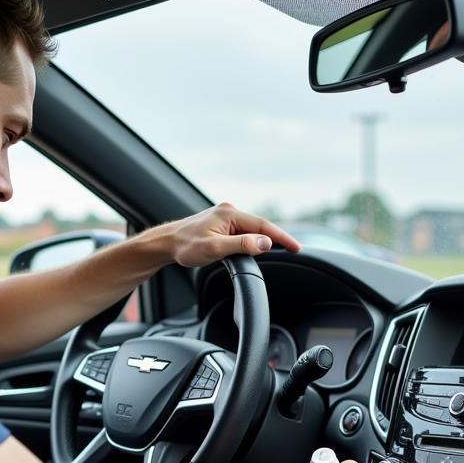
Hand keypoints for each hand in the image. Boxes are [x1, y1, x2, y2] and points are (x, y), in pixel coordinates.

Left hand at [167, 202, 300, 267]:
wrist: (167, 244)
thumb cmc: (186, 246)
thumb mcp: (215, 248)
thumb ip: (242, 245)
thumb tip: (266, 243)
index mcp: (230, 213)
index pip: (263, 225)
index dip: (282, 237)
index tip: (296, 248)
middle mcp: (230, 211)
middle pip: (260, 226)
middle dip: (277, 238)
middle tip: (293, 251)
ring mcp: (226, 217)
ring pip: (252, 230)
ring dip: (264, 240)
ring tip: (279, 250)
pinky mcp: (222, 224)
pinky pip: (244, 232)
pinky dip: (253, 240)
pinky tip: (257, 248)